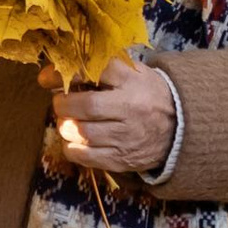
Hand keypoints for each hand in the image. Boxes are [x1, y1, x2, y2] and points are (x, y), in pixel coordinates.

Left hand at [47, 53, 176, 179]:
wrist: (180, 127)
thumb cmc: (147, 95)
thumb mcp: (134, 72)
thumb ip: (103, 68)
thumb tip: (58, 69)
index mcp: (132, 81)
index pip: (94, 70)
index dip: (64, 72)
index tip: (47, 77)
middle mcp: (130, 108)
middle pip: (86, 105)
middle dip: (63, 103)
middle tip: (59, 102)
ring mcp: (126, 137)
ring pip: (82, 132)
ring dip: (65, 126)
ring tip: (67, 121)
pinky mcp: (121, 159)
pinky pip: (85, 156)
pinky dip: (71, 147)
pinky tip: (74, 140)